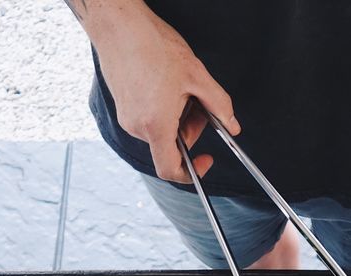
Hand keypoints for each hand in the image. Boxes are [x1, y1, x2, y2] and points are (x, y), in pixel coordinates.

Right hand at [82, 0, 239, 181]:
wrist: (118, 25)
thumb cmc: (152, 46)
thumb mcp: (196, 75)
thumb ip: (219, 104)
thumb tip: (232, 125)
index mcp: (156, 124)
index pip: (169, 169)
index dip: (191, 174)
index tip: (205, 161)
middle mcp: (137, 126)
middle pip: (170, 146)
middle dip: (190, 130)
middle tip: (199, 104)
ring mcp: (127, 117)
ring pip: (160, 131)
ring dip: (177, 117)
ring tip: (181, 87)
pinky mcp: (123, 106)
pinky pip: (148, 119)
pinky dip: (163, 110)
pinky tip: (166, 84)